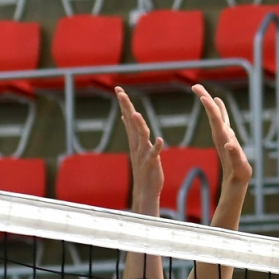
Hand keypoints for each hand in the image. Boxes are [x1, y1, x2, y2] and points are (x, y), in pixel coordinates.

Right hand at [116, 86, 163, 208]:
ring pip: (140, 137)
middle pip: (131, 123)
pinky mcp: (151, 163)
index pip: (128, 118)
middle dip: (126, 107)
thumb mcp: (137, 147)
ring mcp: (143, 154)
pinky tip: (160, 140)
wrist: (145, 189)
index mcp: (135, 140)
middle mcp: (137, 145)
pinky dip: (157, 147)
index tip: (119, 89)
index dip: (124, 104)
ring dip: (138, 126)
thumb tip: (126, 117)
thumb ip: (132, 131)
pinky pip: (154, 154)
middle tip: (121, 93)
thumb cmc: (143, 167)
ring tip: (136, 114)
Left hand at [192, 84, 251, 184]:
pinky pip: (223, 120)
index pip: (214, 119)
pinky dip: (220, 110)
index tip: (201, 95)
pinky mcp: (228, 138)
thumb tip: (229, 144)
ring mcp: (224, 136)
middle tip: (195, 85)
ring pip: (216, 116)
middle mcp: (221, 134)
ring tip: (205, 92)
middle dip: (205, 99)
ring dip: (211, 103)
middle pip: (212, 114)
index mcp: (222, 138)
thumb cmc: (238, 174)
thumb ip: (234, 154)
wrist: (235, 181)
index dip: (209, 106)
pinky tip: (218, 104)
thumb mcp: (238, 165)